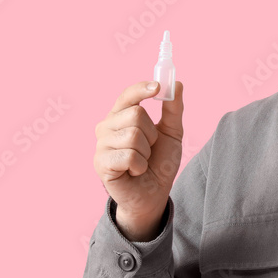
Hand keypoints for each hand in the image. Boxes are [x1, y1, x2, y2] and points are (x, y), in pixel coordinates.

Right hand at [93, 80, 183, 239]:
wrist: (154, 194)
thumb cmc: (159, 163)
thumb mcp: (171, 133)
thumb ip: (173, 109)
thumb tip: (176, 84)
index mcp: (121, 116)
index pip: (127, 96)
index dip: (141, 89)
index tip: (158, 87)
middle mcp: (106, 127)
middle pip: (135, 114)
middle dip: (152, 134)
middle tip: (149, 150)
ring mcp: (101, 145)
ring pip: (133, 135)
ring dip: (146, 152)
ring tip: (141, 162)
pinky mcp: (101, 164)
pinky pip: (128, 155)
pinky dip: (140, 165)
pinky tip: (135, 172)